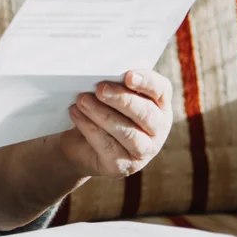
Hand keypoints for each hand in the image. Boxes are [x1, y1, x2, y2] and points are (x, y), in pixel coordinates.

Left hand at [58, 70, 172, 178]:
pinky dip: (89, 128)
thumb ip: (112, 82)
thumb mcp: (108, 94)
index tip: (128, 75)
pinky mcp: (123, 167)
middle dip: (122, 99)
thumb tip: (100, 70)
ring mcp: (143, 151)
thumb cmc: (98, 109)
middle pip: (146, 113)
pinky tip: (76, 113)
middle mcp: (158, 129)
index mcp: (159, 105)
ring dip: (102, 114)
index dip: (146, 82)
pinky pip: (108, 146)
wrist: (78, 143)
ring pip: (128, 133)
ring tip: (82, 100)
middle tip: (100, 88)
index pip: (161, 90)